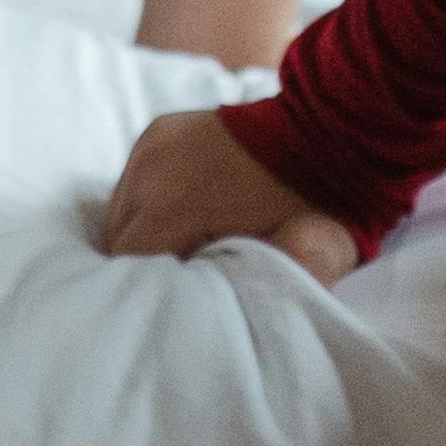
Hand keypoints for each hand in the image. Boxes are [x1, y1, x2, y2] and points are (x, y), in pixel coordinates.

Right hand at [94, 108, 360, 280]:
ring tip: (185, 240)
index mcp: (168, 205)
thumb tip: (192, 314)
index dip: (152, 289)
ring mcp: (151, 144)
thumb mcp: (278, 260)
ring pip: (122, 209)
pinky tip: (184, 206)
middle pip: (117, 238)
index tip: (178, 297)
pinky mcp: (158, 130)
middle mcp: (148, 170)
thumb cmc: (309, 206)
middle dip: (145, 261)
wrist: (328, 131)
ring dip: (145, 229)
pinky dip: (151, 199)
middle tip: (185, 273)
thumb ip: (228, 288)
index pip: (128, 266)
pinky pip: (136, 180)